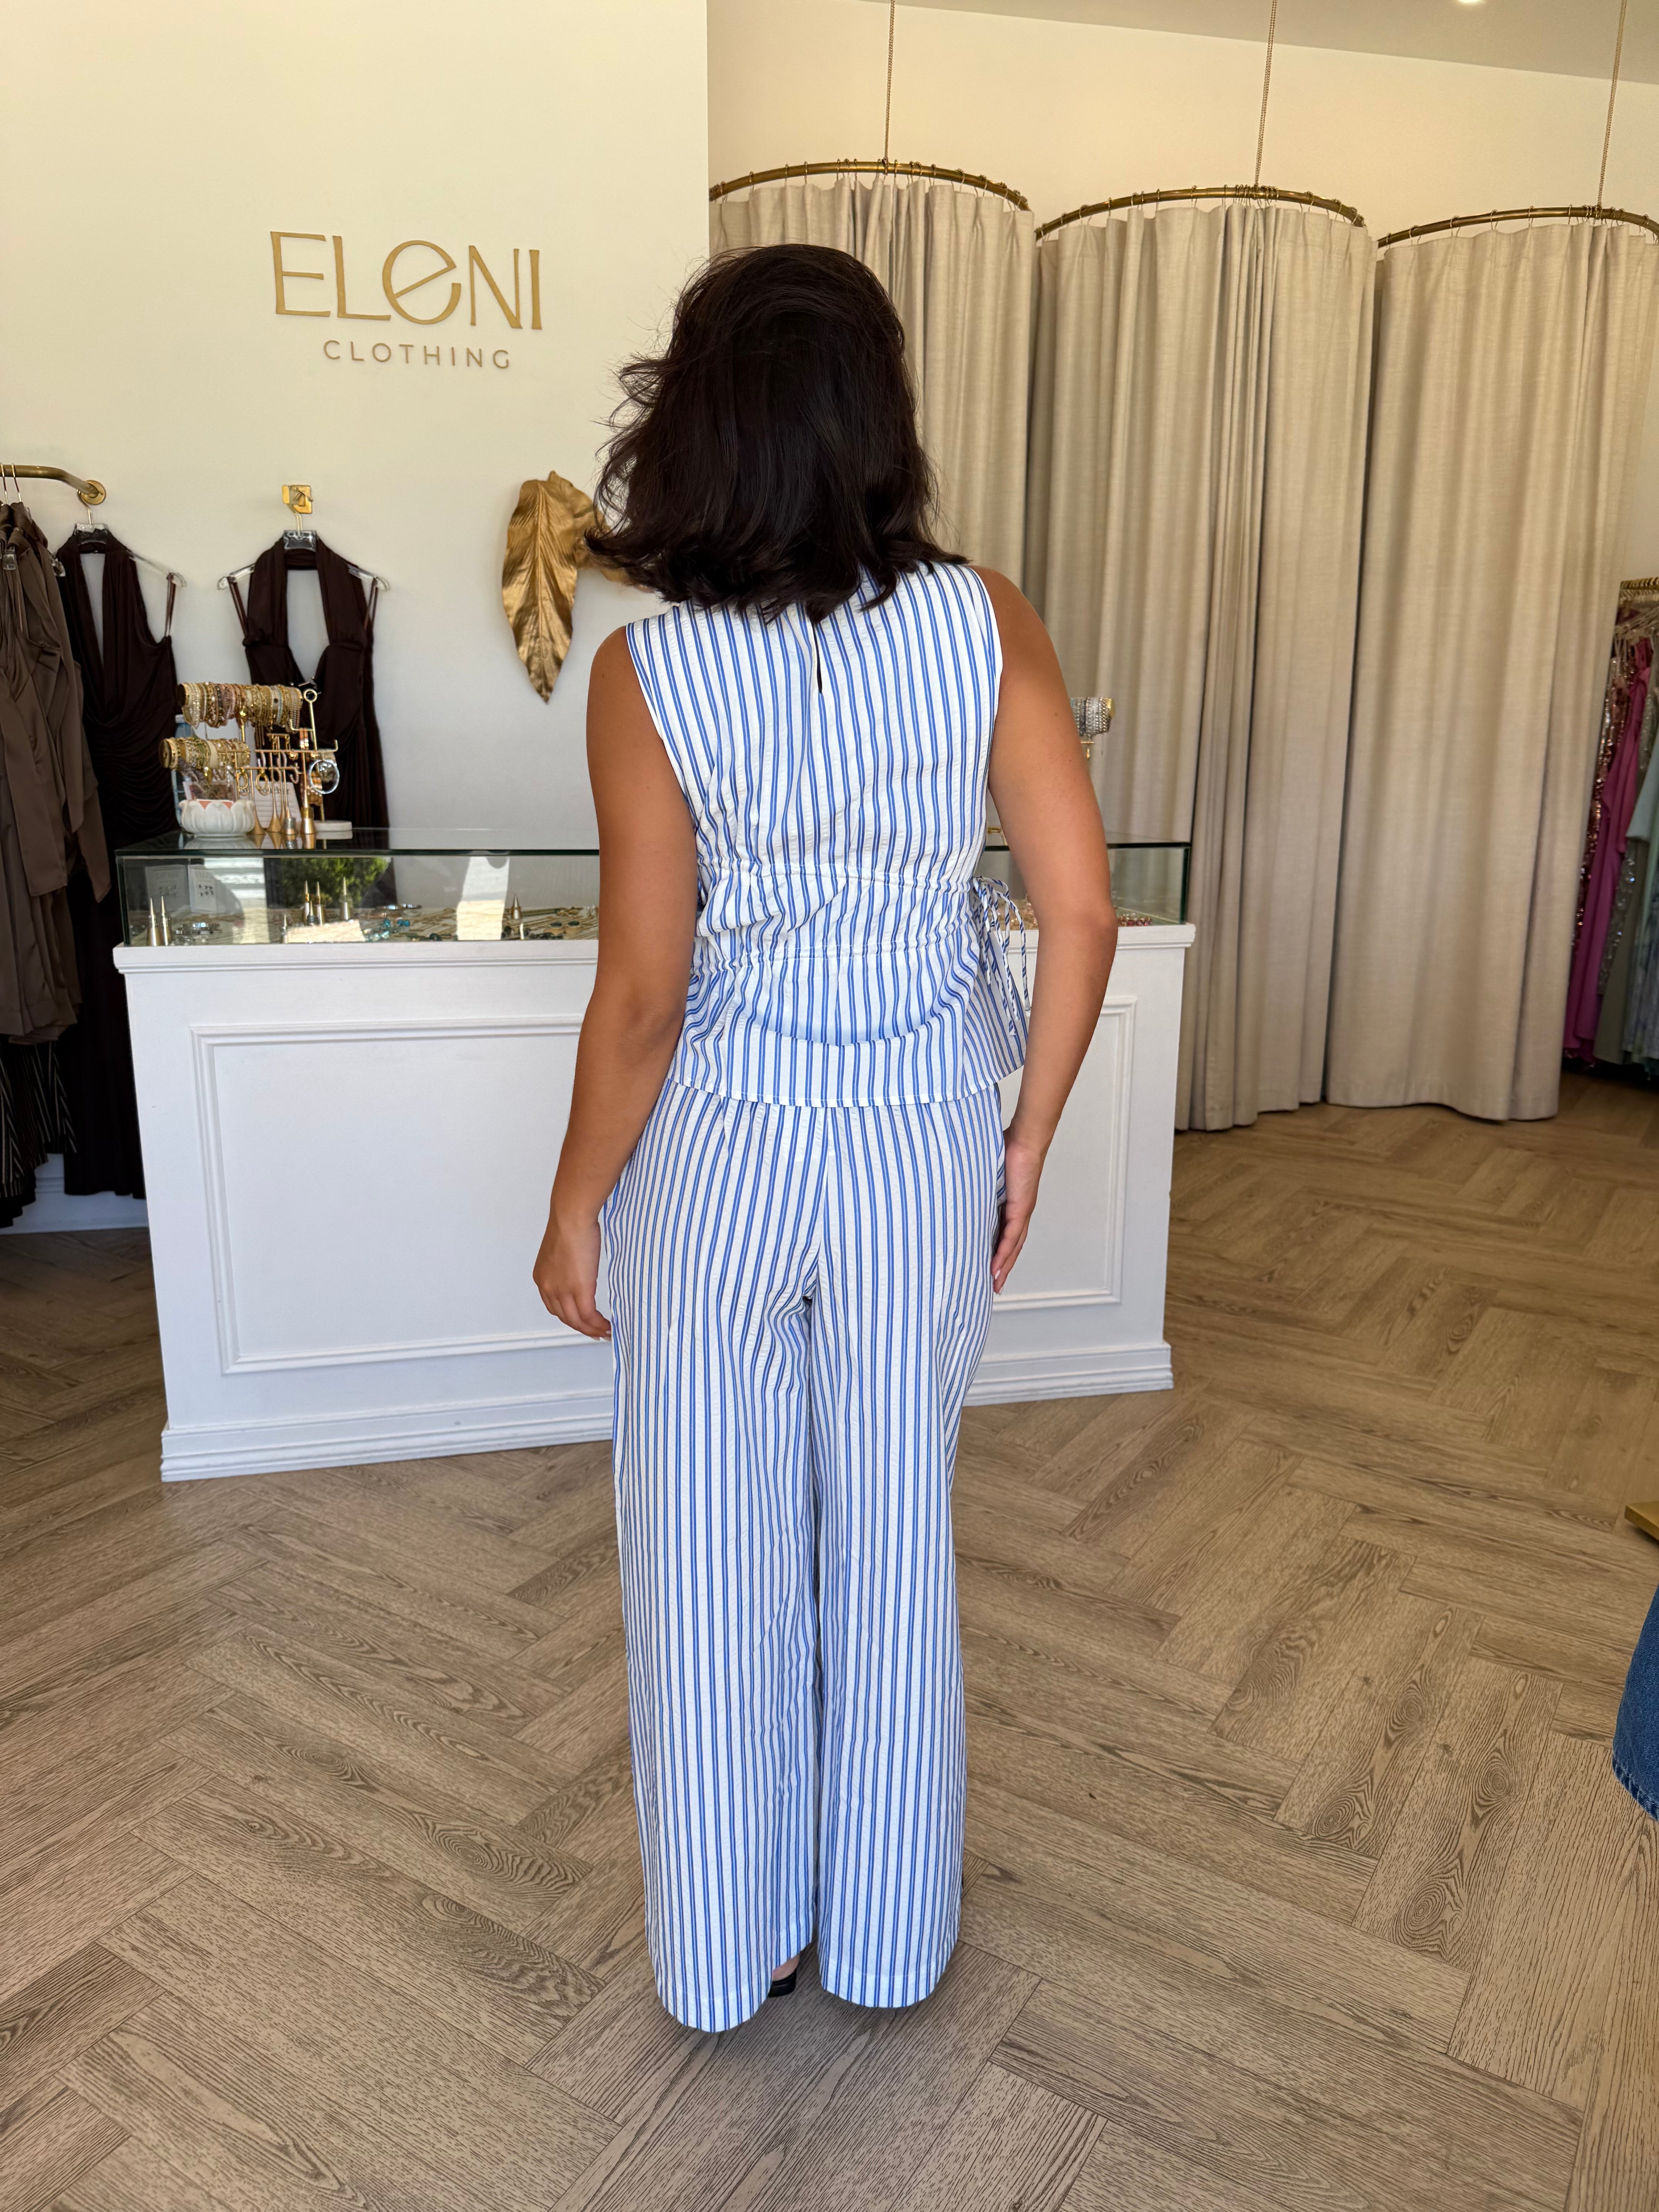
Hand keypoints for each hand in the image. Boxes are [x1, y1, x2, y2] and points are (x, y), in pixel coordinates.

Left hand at [533, 1203, 610, 1339]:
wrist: (571, 1216)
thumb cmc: (570, 1223)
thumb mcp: (562, 1249)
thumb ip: (567, 1264)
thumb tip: (580, 1267)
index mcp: (543, 1278)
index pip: (554, 1307)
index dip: (569, 1317)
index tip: (582, 1321)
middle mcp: (548, 1287)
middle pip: (565, 1318)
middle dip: (581, 1328)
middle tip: (595, 1332)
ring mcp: (563, 1290)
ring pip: (576, 1321)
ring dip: (591, 1330)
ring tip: (605, 1332)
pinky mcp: (579, 1289)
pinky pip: (588, 1316)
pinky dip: (598, 1325)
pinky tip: (607, 1326)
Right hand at [992, 1128, 1044, 1292]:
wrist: (1025, 1139)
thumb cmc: (1008, 1149)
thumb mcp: (987, 1171)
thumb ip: (978, 1181)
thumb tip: (958, 1181)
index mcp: (1012, 1204)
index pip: (1005, 1234)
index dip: (999, 1252)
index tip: (989, 1267)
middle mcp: (1019, 1212)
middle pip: (1012, 1247)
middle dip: (1002, 1267)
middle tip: (993, 1286)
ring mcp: (1022, 1212)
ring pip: (1013, 1246)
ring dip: (1003, 1266)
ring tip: (994, 1283)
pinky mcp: (1021, 1208)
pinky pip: (1011, 1237)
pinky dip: (1004, 1254)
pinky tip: (996, 1267)